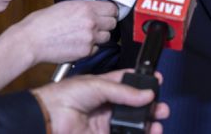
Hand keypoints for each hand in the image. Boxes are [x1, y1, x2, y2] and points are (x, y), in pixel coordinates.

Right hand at [10, 0, 118, 64]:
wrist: (32, 40)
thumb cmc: (42, 22)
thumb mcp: (66, 6)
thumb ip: (83, 8)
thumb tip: (94, 10)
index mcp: (86, 8)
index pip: (112, 8)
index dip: (110, 12)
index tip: (108, 14)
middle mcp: (91, 22)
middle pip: (112, 23)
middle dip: (106, 24)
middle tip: (96, 25)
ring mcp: (90, 38)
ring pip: (106, 37)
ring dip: (99, 36)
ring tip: (85, 35)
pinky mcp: (85, 52)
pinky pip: (96, 49)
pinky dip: (90, 48)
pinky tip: (78, 44)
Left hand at [31, 70, 168, 133]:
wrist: (49, 117)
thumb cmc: (65, 95)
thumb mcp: (97, 85)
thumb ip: (124, 91)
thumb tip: (146, 94)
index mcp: (105, 86)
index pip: (129, 83)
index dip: (144, 83)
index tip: (158, 82)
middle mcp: (107, 105)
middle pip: (134, 106)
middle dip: (150, 107)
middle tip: (161, 108)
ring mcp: (105, 122)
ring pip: (132, 124)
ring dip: (147, 124)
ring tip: (157, 124)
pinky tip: (146, 133)